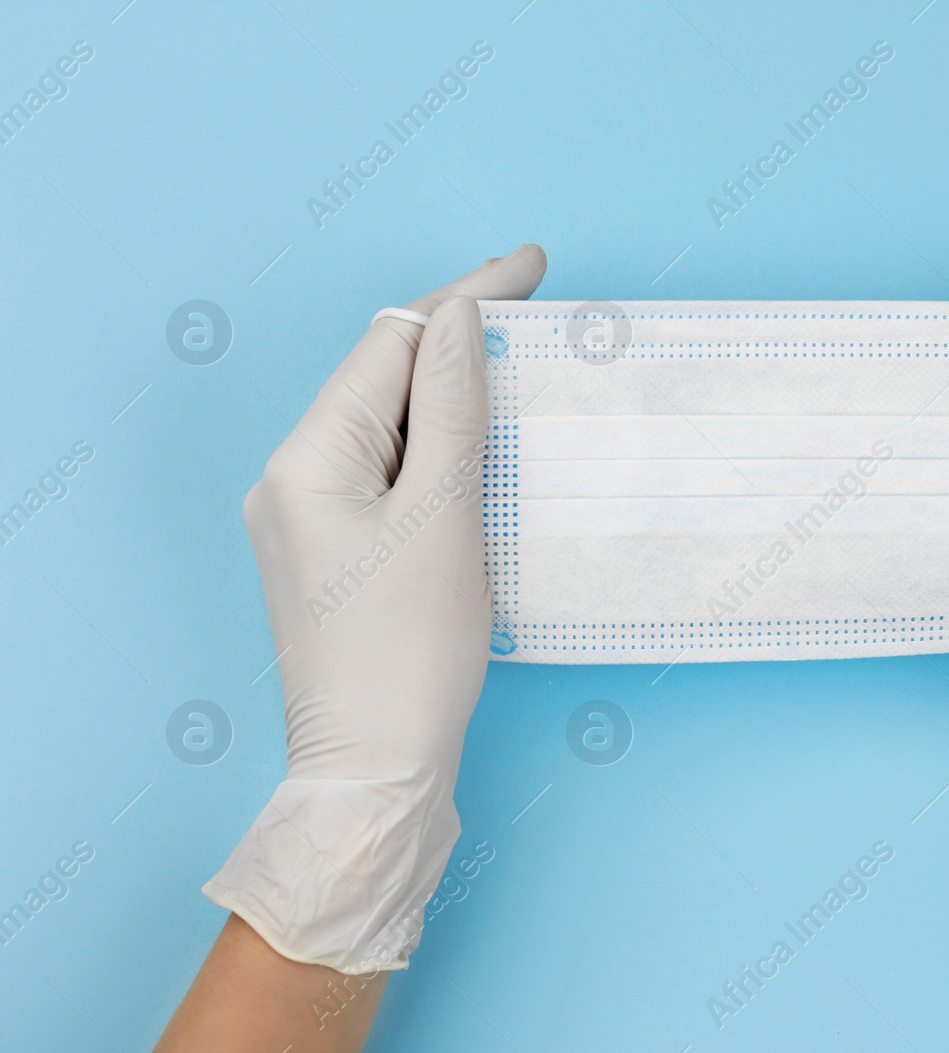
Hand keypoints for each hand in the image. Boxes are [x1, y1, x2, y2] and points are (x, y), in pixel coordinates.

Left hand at [203, 246, 546, 972]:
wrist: (375, 772)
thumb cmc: (409, 655)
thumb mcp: (442, 518)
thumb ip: (450, 409)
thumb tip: (459, 318)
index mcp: (308, 459)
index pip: (391, 342)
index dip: (464, 297)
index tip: (534, 267)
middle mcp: (293, 478)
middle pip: (385, 377)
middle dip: (461, 343)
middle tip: (539, 315)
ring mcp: (310, 519)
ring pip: (391, 427)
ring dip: (454, 397)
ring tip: (524, 377)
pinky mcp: (338, 555)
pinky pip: (392, 475)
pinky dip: (441, 453)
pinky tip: (487, 450)